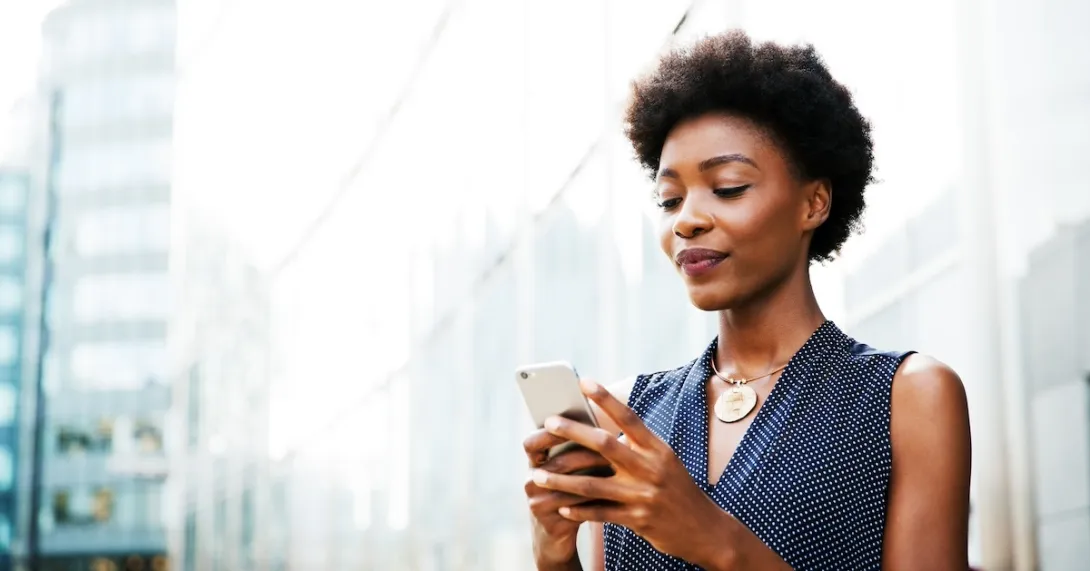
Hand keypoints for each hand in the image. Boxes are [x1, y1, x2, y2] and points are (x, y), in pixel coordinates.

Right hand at [522, 425, 611, 567]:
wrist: (555, 538)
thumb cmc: (569, 495)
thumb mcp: (568, 472)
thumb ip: (578, 450)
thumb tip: (608, 422)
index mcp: (534, 464)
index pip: (532, 442)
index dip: (549, 433)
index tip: (573, 421)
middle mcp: (531, 481)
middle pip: (557, 463)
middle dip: (585, 453)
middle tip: (610, 445)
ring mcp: (537, 503)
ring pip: (568, 485)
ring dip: (593, 475)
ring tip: (616, 467)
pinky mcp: (548, 523)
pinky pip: (573, 508)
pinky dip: (594, 499)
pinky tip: (613, 493)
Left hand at [531, 379, 734, 568]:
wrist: (705, 529)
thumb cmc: (677, 489)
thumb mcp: (665, 461)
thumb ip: (638, 446)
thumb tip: (602, 428)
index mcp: (657, 449)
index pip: (628, 418)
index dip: (606, 399)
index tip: (583, 382)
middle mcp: (650, 468)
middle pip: (605, 445)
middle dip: (573, 432)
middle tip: (548, 423)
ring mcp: (643, 495)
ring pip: (593, 484)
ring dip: (562, 479)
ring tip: (537, 475)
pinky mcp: (637, 519)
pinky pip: (600, 514)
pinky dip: (579, 510)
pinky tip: (560, 507)